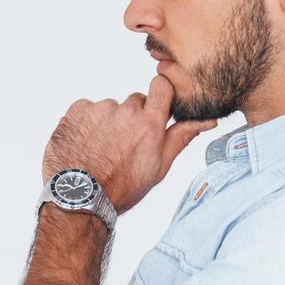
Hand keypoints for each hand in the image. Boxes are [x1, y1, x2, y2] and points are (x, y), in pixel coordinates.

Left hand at [42, 75, 218, 214]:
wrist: (79, 198)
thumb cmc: (121, 187)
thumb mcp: (158, 167)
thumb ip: (181, 137)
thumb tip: (208, 120)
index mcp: (149, 124)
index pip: (161, 86)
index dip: (159, 96)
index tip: (155, 108)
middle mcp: (125, 112)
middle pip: (135, 101)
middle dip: (133, 118)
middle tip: (125, 144)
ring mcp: (99, 110)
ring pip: (110, 108)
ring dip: (108, 122)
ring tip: (102, 149)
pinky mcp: (77, 111)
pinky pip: (86, 109)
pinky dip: (87, 123)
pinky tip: (86, 144)